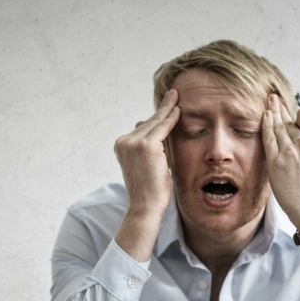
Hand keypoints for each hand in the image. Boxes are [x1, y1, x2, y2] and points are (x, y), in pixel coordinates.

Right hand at [114, 90, 179, 217]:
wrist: (145, 205)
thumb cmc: (149, 190)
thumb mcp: (145, 164)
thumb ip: (148, 147)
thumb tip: (153, 128)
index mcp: (121, 146)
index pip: (142, 128)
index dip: (155, 117)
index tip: (164, 106)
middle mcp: (124, 141)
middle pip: (148, 123)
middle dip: (161, 110)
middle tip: (172, 94)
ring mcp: (133, 143)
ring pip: (155, 123)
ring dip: (167, 110)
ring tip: (175, 96)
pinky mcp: (146, 146)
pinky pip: (162, 128)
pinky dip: (171, 118)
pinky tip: (178, 110)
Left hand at [261, 93, 299, 229]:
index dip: (298, 114)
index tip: (293, 114)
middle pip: (289, 120)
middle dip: (281, 108)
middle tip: (274, 98)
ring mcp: (289, 151)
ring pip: (278, 126)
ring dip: (272, 113)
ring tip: (268, 103)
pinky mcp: (276, 162)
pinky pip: (268, 138)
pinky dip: (265, 125)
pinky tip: (264, 116)